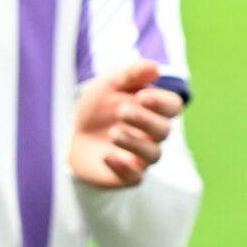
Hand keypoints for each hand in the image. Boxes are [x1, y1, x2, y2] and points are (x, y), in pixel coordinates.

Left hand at [69, 60, 182, 187]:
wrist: (73, 135)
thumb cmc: (98, 106)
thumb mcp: (109, 84)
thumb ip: (131, 74)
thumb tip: (155, 68)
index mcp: (154, 109)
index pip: (173, 106)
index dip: (162, 103)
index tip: (141, 96)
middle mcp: (152, 134)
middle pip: (164, 130)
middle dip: (145, 120)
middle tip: (122, 111)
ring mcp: (140, 156)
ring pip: (153, 154)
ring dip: (135, 143)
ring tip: (114, 133)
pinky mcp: (126, 175)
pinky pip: (135, 178)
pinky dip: (124, 168)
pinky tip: (107, 156)